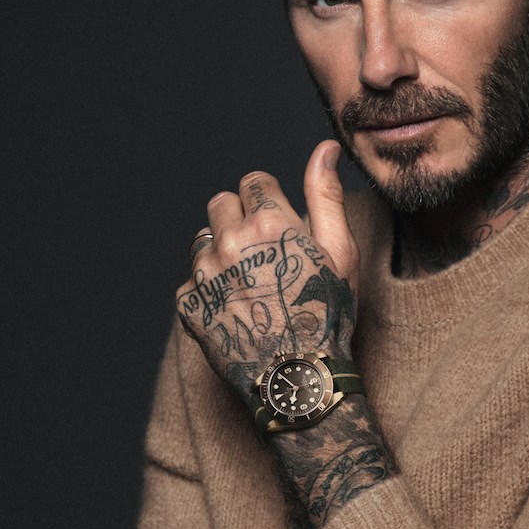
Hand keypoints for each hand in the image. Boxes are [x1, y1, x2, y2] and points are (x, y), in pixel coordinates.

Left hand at [174, 141, 357, 406]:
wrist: (298, 379)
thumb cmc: (328, 315)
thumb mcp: (340, 251)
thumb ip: (325, 194)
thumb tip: (325, 149)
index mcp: (270, 222)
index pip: (253, 180)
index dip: (268, 200)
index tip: (277, 223)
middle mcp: (231, 240)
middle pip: (220, 203)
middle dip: (239, 219)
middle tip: (263, 254)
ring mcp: (205, 273)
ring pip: (202, 240)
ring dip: (220, 252)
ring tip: (248, 284)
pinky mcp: (188, 303)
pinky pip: (192, 281)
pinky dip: (209, 291)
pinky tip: (235, 311)